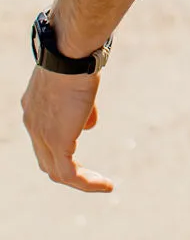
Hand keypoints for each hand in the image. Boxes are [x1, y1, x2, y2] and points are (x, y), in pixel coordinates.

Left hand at [21, 67, 113, 192]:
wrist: (70, 54)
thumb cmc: (77, 58)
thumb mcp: (78, 82)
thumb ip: (82, 106)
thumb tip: (89, 125)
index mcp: (33, 107)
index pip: (43, 136)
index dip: (60, 143)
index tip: (83, 141)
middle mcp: (32, 124)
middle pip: (45, 158)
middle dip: (68, 167)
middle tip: (90, 174)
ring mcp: (42, 136)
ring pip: (56, 171)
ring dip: (80, 180)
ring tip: (102, 183)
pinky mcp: (58, 142)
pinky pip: (70, 174)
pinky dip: (87, 183)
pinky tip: (106, 184)